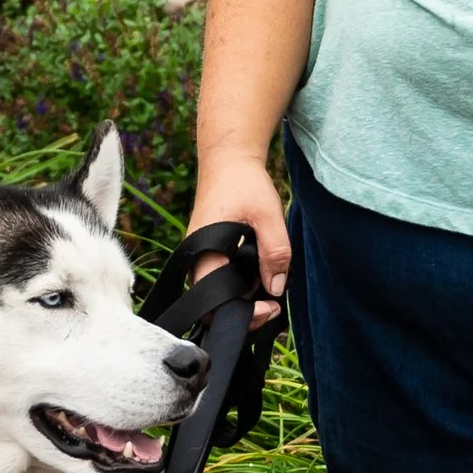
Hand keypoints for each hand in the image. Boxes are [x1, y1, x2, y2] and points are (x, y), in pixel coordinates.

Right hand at [186, 150, 290, 327]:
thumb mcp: (267, 214)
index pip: (213, 300)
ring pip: (220, 292)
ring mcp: (202, 257)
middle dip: (244, 310)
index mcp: (202, 251)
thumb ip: (275, 252)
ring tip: (270, 287)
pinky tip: (261, 274)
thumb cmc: (244, 183)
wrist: (229, 160)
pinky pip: (224, 278)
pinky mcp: (210, 254)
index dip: (241, 312)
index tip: (270, 307)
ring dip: (245, 296)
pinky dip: (242, 283)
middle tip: (273, 305)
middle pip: (214, 303)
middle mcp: (196, 259)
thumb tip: (276, 289)